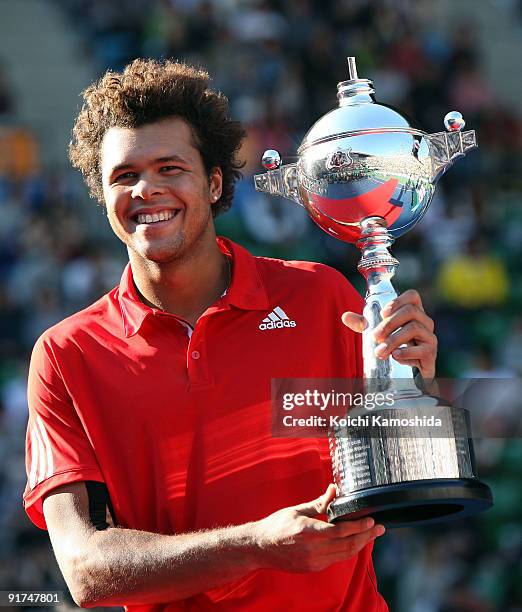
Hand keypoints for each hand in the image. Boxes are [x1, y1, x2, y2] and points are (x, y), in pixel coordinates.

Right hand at [253, 484, 384, 572]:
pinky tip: (353, 542)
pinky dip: (347, 550)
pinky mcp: (313, 568)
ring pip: (345, 554)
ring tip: (371, 534)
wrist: (260, 548)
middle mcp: (313, 549)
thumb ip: (319, 503)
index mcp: (308, 531)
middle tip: (380, 528)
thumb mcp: (298, 510)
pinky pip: (336, 559)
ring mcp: (314, 561)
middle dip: (367, 536)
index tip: (371, 520)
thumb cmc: (277, 525)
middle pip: (348, 545)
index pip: (340, 531)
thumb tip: (335, 489)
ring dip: (360, 544)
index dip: (359, 527)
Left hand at [342, 289, 436, 380]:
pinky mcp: (431, 353)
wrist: (409, 373)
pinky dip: (405, 352)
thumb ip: (363, 324)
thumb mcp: (377, 334)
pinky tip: (395, 356)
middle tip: (375, 336)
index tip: (383, 313)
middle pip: (410, 311)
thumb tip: (345, 316)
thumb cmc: (394, 347)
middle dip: (389, 323)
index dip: (398, 300)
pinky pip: (422, 349)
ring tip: (380, 352)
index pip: (413, 296)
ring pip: (414, 328)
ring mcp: (430, 337)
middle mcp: (425, 322)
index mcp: (413, 313)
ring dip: (394, 340)